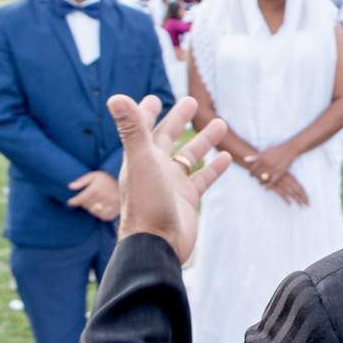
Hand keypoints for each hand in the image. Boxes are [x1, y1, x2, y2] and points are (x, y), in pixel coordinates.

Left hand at [67, 171, 120, 220]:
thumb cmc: (106, 180)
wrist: (125, 184)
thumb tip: (70, 186)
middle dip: (84, 203)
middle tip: (88, 198)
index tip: (70, 202)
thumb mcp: (94, 176)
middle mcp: (101, 198)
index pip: (79, 199)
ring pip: (93, 211)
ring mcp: (108, 205)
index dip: (73, 202)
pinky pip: (102, 216)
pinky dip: (100, 214)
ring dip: (92, 208)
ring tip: (95, 202)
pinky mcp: (114, 211)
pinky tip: (101, 207)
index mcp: (95, 189)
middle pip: (85, 206)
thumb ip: (82, 181)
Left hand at [107, 94, 230, 264]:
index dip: (146, 113)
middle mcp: (155, 169)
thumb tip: (115, 97)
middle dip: (178, 119)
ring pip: (189, 157)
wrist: (158, 244)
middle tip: (192, 102)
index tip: (153, 100)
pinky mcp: (187, 200)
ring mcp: (172, 185)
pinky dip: (214, 168)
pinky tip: (226, 157)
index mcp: (141, 158)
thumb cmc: (146, 203)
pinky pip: (203, 179)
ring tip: (220, 124)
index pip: (143, 129)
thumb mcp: (141, 161)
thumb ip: (133, 129)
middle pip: (168, 138)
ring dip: (203, 141)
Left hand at [243, 143, 297, 190]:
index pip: (252, 168)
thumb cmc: (276, 150)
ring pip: (263, 179)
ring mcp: (272, 169)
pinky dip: (268, 187)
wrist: (289, 150)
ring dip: (260, 182)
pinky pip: (272, 182)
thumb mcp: (265, 152)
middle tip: (255, 178)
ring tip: (260, 183)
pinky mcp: (279, 173)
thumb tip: (245, 159)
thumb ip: (255, 157)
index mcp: (262, 159)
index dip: (251, 172)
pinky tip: (265, 189)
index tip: (251, 174)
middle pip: (257, 174)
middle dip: (255, 177)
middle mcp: (266, 164)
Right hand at [269, 173, 309, 206]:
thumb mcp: (284, 174)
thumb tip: (296, 189)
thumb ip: (290, 181)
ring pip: (292, 193)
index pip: (301, 187)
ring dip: (297, 200)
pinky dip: (287, 200)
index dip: (305, 194)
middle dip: (304, 198)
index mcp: (291, 178)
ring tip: (302, 206)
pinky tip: (291, 205)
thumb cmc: (274, 171)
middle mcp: (288, 180)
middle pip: (298, 190)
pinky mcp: (275, 186)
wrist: (263, 168)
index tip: (309, 201)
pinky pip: (282, 194)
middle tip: (309, 206)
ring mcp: (282, 183)